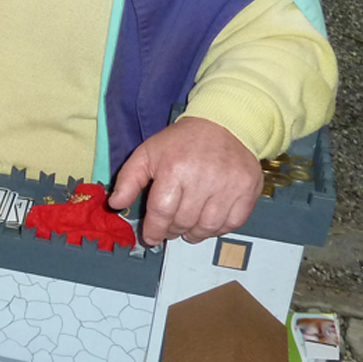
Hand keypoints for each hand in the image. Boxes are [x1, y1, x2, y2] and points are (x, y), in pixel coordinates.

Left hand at [107, 117, 262, 245]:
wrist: (223, 123)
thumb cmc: (181, 142)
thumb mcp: (147, 153)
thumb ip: (128, 179)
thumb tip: (115, 204)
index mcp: (174, 169)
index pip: (161, 212)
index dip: (154, 230)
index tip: (151, 238)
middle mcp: (203, 179)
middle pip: (184, 222)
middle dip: (172, 230)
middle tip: (169, 228)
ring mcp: (228, 186)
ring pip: (207, 227)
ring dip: (194, 233)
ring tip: (187, 227)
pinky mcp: (247, 190)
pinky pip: (231, 224)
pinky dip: (217, 229)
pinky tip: (208, 220)